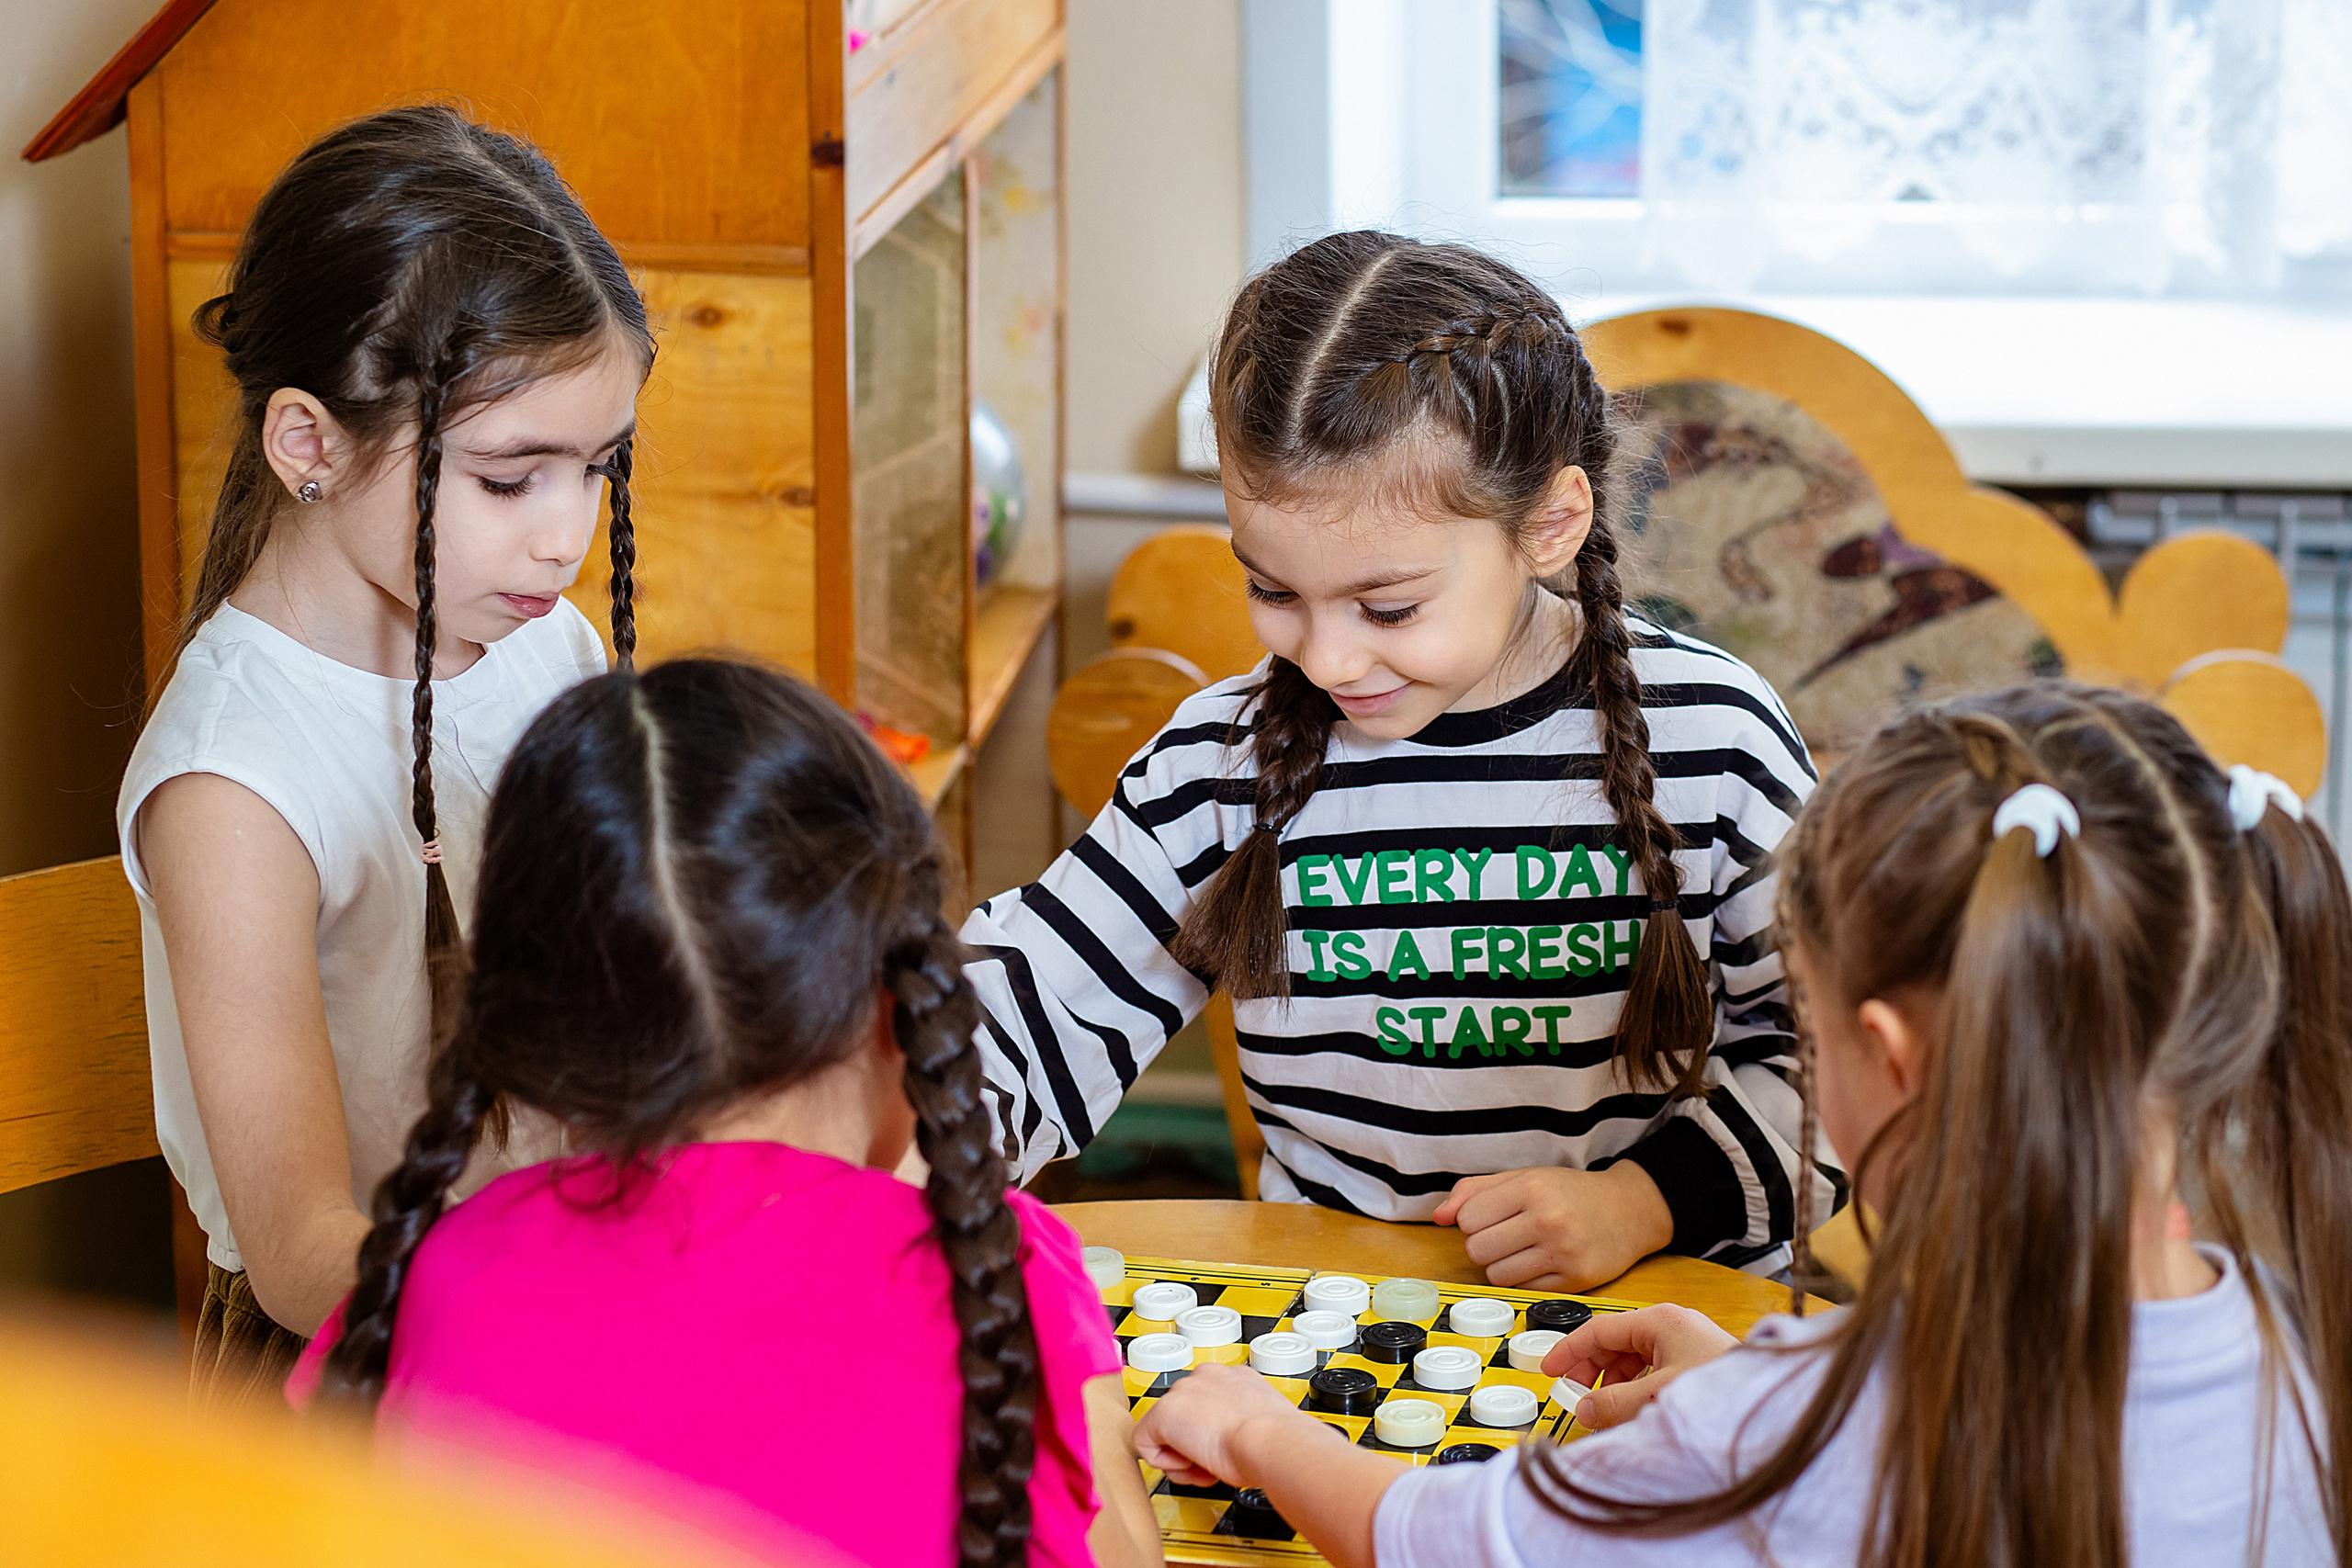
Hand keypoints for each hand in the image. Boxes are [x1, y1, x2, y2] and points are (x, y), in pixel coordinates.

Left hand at [1132, 1363, 1336, 1487]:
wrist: (1270, 1440)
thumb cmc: (1275, 1440)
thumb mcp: (1263, 1424)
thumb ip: (1244, 1424)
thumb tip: (1238, 1440)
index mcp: (1235, 1377)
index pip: (1208, 1405)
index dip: (1212, 1436)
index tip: (1226, 1450)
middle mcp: (1206, 1377)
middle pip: (1184, 1418)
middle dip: (1195, 1446)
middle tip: (1215, 1462)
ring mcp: (1183, 1391)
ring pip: (1165, 1432)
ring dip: (1183, 1457)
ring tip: (1207, 1466)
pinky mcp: (1163, 1412)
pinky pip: (1146, 1445)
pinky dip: (1166, 1464)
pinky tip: (1192, 1465)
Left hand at [1431, 1163, 1674, 1291]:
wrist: (1628, 1211)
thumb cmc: (1568, 1192)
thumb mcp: (1523, 1177)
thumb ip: (1474, 1191)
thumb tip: (1439, 1217)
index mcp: (1531, 1188)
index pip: (1468, 1219)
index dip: (1472, 1220)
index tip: (1491, 1216)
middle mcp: (1548, 1220)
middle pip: (1477, 1250)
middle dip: (1484, 1245)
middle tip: (1504, 1236)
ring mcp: (1563, 1254)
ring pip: (1497, 1276)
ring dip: (1501, 1266)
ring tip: (1522, 1250)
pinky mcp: (1576, 1281)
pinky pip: (1524, 1291)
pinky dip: (1524, 1280)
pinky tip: (1540, 1263)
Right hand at [1541, 1303, 1737, 1428]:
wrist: (1769, 1401)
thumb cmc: (1723, 1387)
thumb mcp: (1657, 1395)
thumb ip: (1614, 1403)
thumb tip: (1584, 1409)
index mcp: (1661, 1320)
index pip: (1599, 1329)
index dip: (1569, 1350)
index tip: (1549, 1369)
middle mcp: (1672, 1326)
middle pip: (1615, 1344)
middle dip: (1590, 1371)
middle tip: (1573, 1395)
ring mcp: (1684, 1343)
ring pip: (1633, 1360)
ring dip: (1612, 1384)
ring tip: (1602, 1410)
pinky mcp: (1695, 1361)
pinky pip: (1651, 1371)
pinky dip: (1634, 1388)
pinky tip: (1629, 1410)